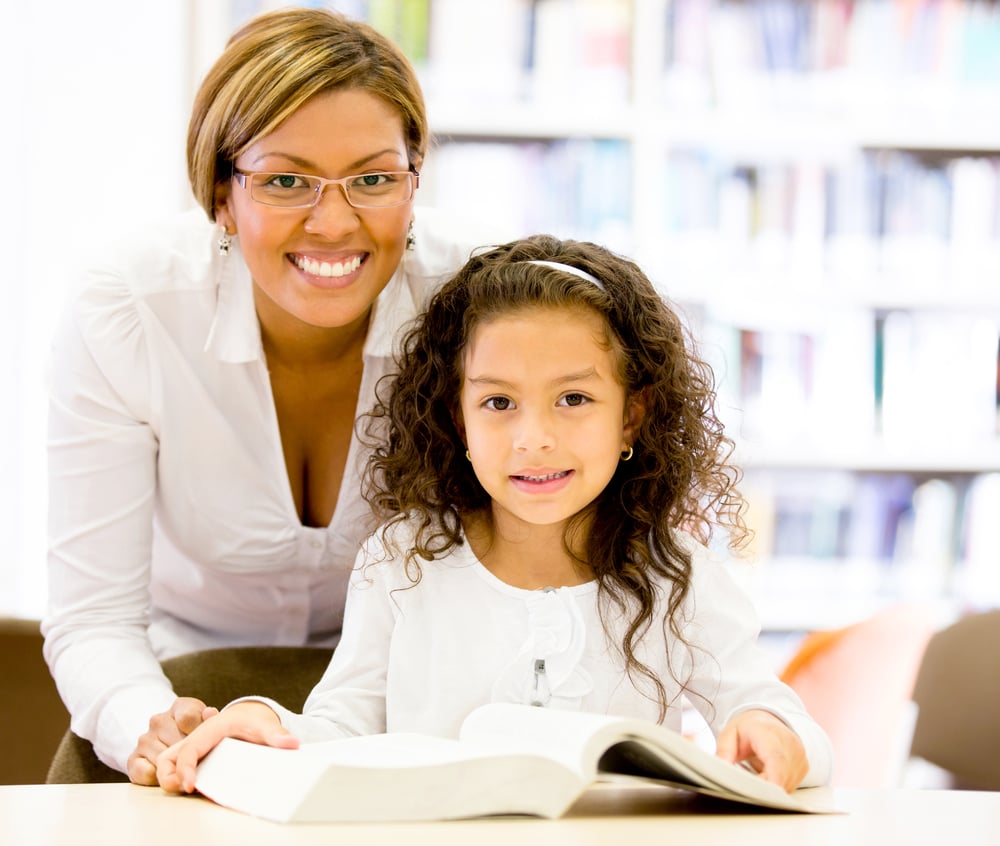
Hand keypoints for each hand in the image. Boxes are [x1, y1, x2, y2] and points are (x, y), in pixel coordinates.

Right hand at [127, 697, 217, 785]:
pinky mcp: (133, 760)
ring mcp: (144, 740)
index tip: (206, 741)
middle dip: (190, 756)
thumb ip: (210, 720)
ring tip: (186, 770)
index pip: (188, 717)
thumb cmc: (196, 737)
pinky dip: (158, 778)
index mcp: (180, 707)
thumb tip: (210, 713)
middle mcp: (158, 720)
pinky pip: (147, 773)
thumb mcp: (208, 725)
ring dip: (176, 769)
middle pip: (177, 743)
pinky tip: (168, 775)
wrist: (170, 746)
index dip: (199, 732)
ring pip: (163, 760)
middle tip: (199, 763)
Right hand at [157, 700, 297, 793]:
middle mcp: (196, 737)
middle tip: (186, 788)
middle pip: (167, 757)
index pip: (189, 750)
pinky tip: (192, 785)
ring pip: (167, 762)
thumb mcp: (264, 725)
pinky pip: (174, 767)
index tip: (190, 786)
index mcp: (211, 729)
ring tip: (188, 788)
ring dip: (170, 777)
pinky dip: (175, 777)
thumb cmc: (253, 719)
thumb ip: (276, 735)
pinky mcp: (193, 756)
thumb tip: (291, 744)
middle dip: (168, 775)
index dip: (185, 769)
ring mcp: (192, 747)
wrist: (250, 714)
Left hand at [715, 709, 807, 791]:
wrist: (767, 721)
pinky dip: (777, 786)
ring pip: (786, 785)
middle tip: (745, 789)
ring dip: (769, 789)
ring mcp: (799, 756)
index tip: (758, 793)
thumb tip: (720, 768)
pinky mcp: (803, 767)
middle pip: (781, 776)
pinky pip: (791, 785)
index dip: (770, 780)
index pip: (775, 759)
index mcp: (769, 733)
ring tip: (754, 777)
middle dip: (763, 788)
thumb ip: (724, 751)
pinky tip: (766, 777)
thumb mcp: (730, 734)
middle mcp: (790, 744)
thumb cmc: (748, 728)